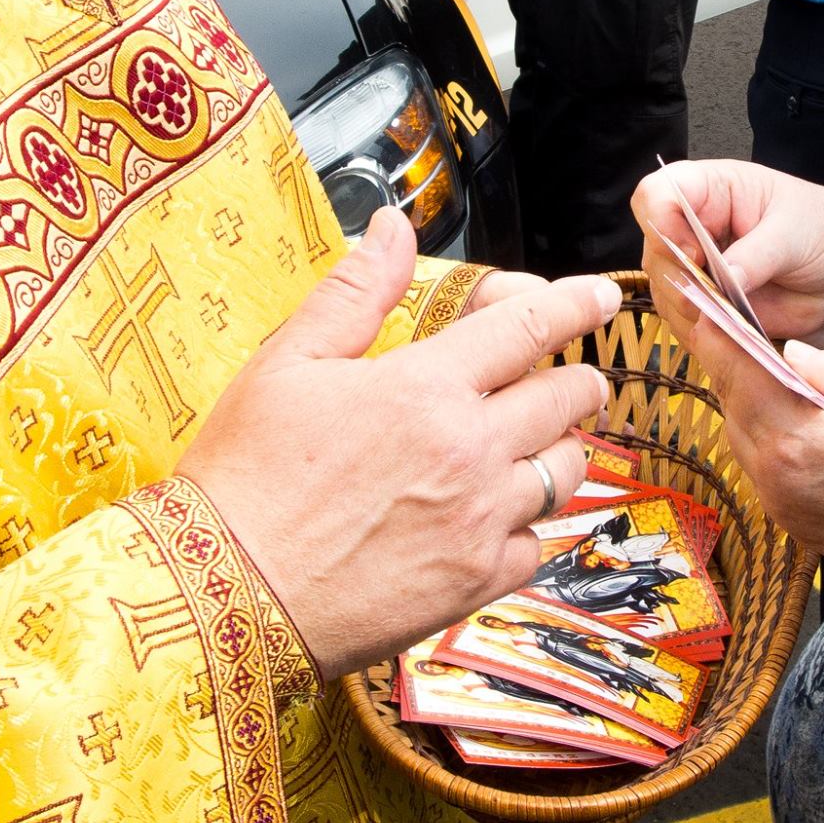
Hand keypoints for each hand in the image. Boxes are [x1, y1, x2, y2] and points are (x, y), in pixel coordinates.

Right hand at [177, 209, 613, 676]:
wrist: (222, 596)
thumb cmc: (246, 477)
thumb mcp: (288, 361)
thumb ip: (356, 290)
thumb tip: (392, 226)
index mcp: (426, 386)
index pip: (529, 327)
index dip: (576, 305)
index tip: (601, 296)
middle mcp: (469, 450)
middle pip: (567, 397)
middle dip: (579, 377)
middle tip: (573, 376)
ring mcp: (479, 521)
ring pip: (567, 470)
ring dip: (562, 447)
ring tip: (539, 444)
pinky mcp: (474, 584)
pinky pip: (538, 545)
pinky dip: (530, 526)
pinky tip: (500, 518)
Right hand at [632, 160, 823, 357]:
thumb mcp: (798, 232)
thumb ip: (760, 253)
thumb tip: (725, 279)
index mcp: (712, 188)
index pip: (658, 193)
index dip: (662, 222)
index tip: (695, 253)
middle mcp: (693, 226)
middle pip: (654, 249)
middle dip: (681, 277)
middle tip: (720, 296)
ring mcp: (696, 269)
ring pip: (664, 291)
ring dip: (693, 310)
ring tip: (737, 314)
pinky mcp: (706, 306)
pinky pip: (684, 323)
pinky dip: (705, 332)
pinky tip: (736, 330)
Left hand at [665, 300, 823, 606]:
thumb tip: (788, 351)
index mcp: (798, 441)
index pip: (737, 370)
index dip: (715, 328)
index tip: (698, 294)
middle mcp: (778, 482)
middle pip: (734, 405)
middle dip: (730, 360)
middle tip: (728, 315)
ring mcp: (786, 511)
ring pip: (746, 438)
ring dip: (748, 398)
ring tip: (761, 357)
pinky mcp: (802, 529)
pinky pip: (766, 468)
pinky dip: (768, 433)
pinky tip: (791, 411)